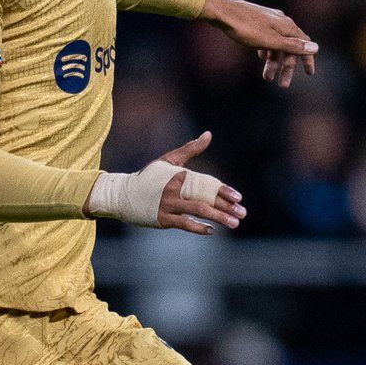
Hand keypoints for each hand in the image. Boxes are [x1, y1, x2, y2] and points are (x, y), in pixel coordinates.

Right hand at [84, 130, 247, 231]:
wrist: (123, 194)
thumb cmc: (149, 177)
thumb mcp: (169, 160)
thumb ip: (190, 149)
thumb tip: (209, 134)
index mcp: (179, 175)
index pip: (207, 183)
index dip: (223, 191)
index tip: (238, 197)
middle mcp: (175, 190)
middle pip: (206, 199)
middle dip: (226, 207)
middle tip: (242, 213)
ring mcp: (168, 205)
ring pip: (198, 212)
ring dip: (218, 218)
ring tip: (234, 223)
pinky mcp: (162, 219)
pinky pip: (184, 224)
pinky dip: (198, 227)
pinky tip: (211, 230)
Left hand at [207, 0, 318, 86]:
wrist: (222, 11)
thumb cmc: (245, 28)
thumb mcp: (270, 41)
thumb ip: (292, 46)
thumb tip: (316, 47)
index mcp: (287, 26)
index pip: (303, 44)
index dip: (307, 59)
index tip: (308, 74)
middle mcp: (281, 21)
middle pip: (289, 47)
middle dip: (286, 67)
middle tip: (282, 85)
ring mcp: (268, 20)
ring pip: (277, 44)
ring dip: (274, 61)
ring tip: (267, 77)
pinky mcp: (257, 21)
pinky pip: (267, 38)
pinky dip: (267, 50)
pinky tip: (261, 56)